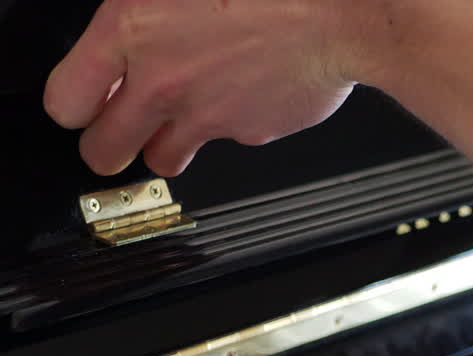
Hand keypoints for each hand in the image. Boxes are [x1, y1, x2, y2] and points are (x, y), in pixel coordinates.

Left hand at [45, 0, 363, 176]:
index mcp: (132, 29)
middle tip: (117, 133)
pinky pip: (228, 140)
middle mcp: (163, 82)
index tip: (82, 104)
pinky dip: (232, 123)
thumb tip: (134, 20)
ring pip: (162, 159)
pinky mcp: (251, 132)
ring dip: (164, 145)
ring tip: (182, 117)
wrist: (342, 13)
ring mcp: (208, 114)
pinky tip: (247, 89)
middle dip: (107, 145)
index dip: (72, 106)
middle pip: (103, 149)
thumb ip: (145, 5)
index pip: (66, 100)